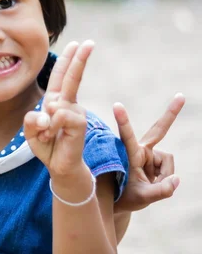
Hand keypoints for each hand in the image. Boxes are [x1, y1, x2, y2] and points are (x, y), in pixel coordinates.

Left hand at [24, 41, 93, 177]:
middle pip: (71, 78)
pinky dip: (51, 127)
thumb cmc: (46, 146)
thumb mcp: (30, 132)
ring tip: (46, 136)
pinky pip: (60, 116)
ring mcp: (75, 113)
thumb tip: (49, 111)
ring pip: (55, 105)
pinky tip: (52, 137)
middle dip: (79, 59)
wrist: (59, 167)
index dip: (68, 59)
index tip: (78, 43)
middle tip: (89, 42)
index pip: (61, 76)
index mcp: (55, 101)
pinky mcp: (79, 124)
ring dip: (45, 123)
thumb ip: (32, 120)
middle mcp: (67, 104)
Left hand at [113, 93, 184, 212]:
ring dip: (163, 177)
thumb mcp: (142, 198)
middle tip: (181, 96)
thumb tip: (177, 179)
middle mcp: (140, 150)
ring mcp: (147, 153)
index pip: (127, 136)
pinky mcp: (153, 158)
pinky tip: (151, 183)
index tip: (116, 105)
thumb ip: (161, 191)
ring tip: (147, 185)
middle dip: (171, 114)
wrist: (120, 199)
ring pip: (168, 162)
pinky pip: (168, 168)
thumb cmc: (125, 196)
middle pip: (158, 130)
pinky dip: (164, 178)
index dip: (123, 121)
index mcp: (130, 155)